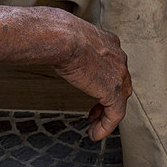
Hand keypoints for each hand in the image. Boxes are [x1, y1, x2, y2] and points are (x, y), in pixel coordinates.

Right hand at [42, 8, 131, 140]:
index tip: (93, 89)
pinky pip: (115, 114)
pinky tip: (95, 134)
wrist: (60, 37)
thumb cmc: (54, 31)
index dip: (104, 80)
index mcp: (108, 42)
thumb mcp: (65, 35)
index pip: (114, 64)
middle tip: (95, 111)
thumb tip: (45, 39)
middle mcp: (118, 57)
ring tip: (94, 127)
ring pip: (119, 100)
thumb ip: (65, 42)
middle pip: (121, 83)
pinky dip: (106, 126)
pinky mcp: (113, 91)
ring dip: (107, 116)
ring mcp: (118, 74)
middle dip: (109, 98)